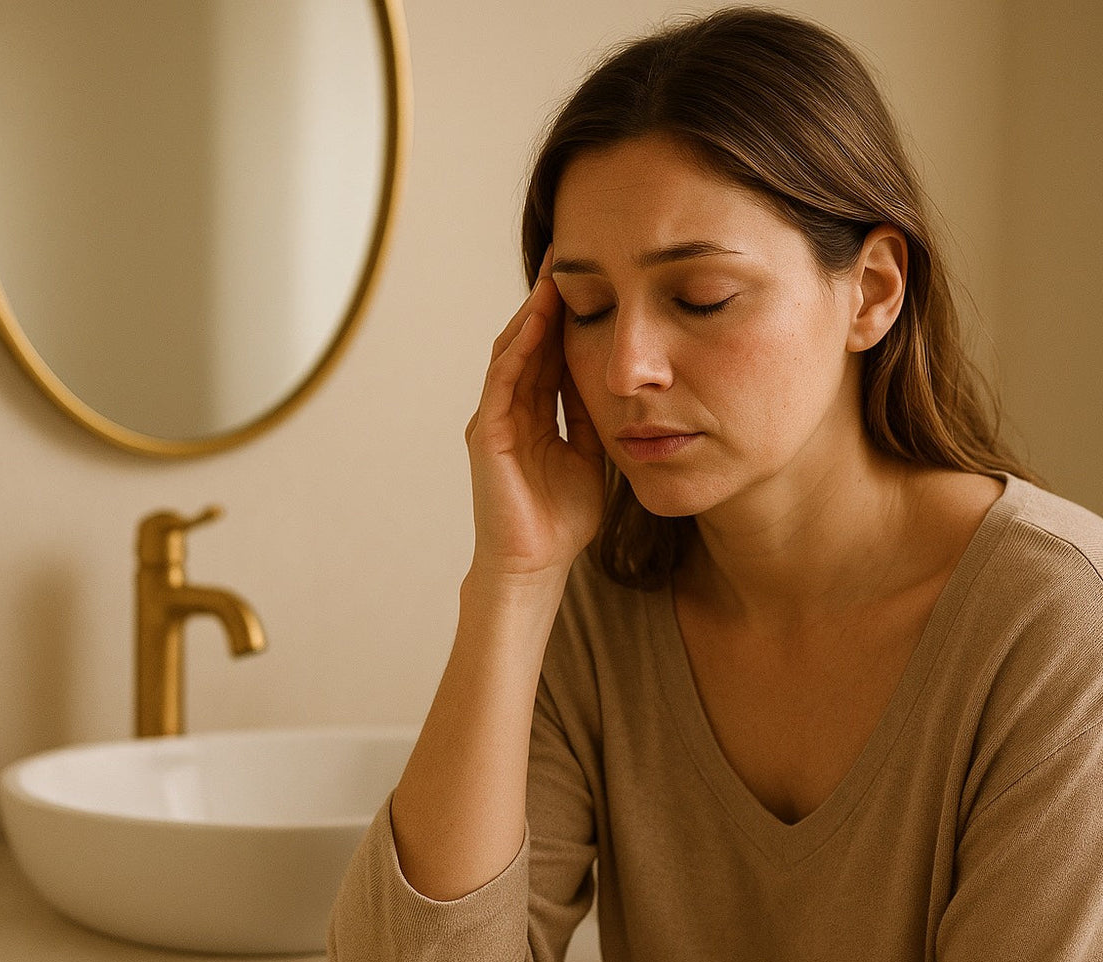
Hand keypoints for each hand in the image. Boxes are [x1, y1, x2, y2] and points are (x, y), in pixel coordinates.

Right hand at [464, 248, 604, 581]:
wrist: (534, 566)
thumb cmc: (560, 521)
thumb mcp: (590, 457)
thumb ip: (592, 419)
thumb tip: (614, 383)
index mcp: (533, 413)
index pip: (548, 351)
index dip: (566, 314)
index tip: (589, 276)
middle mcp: (509, 408)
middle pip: (526, 340)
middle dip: (546, 299)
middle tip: (567, 255)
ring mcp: (494, 419)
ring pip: (511, 352)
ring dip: (531, 313)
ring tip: (553, 276)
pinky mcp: (488, 435)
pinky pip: (502, 381)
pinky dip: (518, 350)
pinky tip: (537, 323)